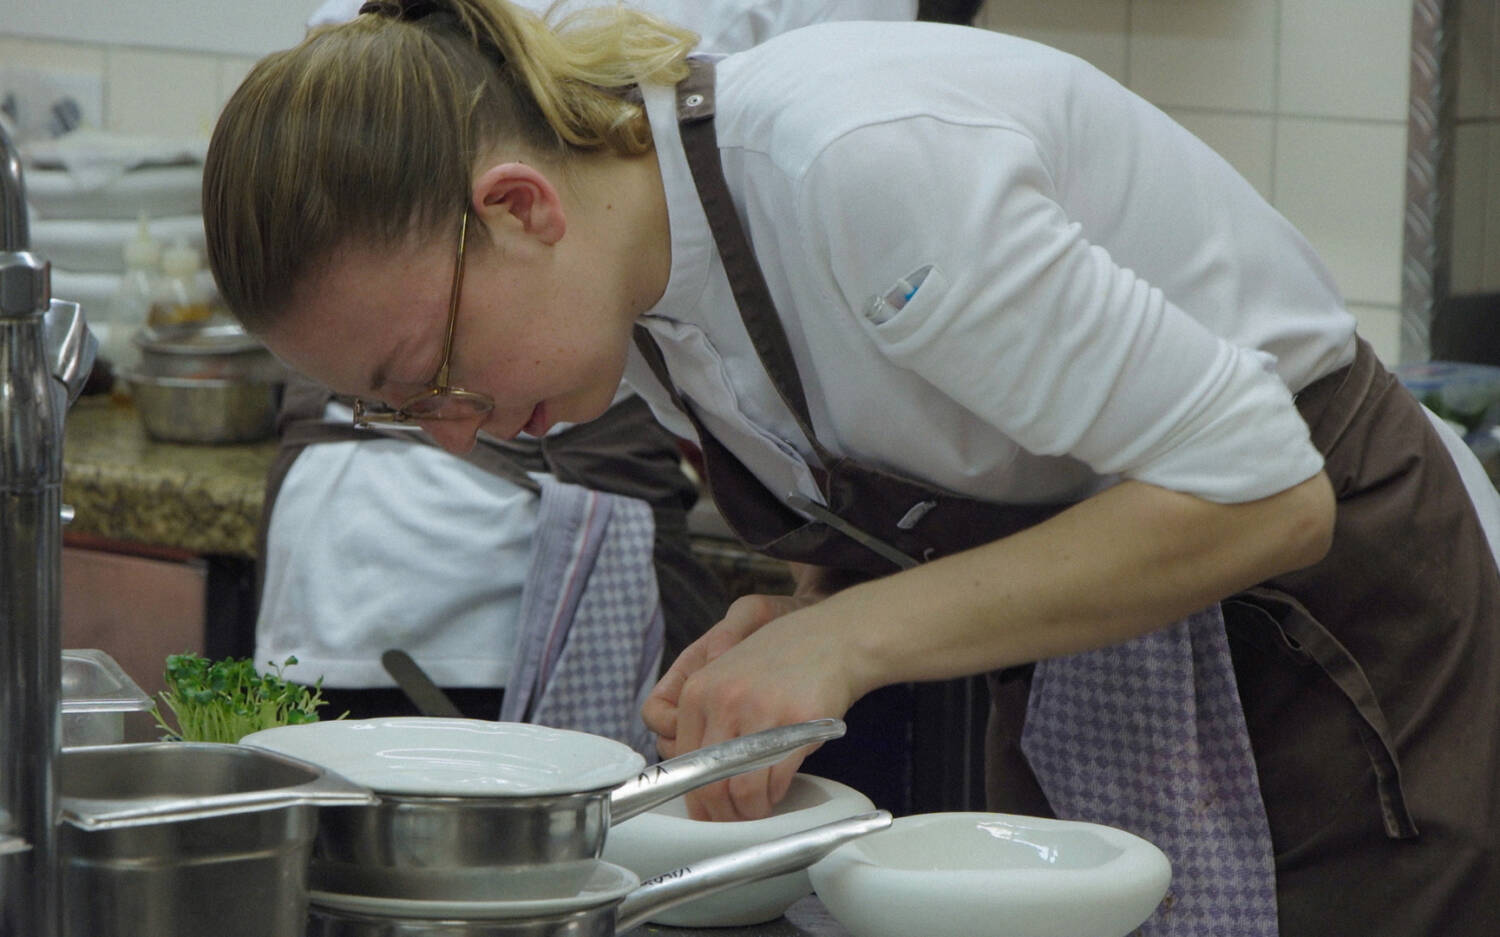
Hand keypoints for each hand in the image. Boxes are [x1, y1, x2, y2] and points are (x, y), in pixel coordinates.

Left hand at [643, 593, 862, 820]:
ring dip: (749, 812)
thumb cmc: (782, 659)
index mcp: (697, 690)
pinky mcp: (794, 725)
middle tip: (733, 821)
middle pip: (706, 783)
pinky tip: (778, 791)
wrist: (832, 638)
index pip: (682, 764)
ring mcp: (758, 712)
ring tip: (759, 809)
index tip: (708, 811)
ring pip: (739, 790)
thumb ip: (707, 717)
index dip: (695, 797)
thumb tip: (699, 773)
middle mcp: (722, 701)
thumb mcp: (728, 675)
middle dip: (720, 814)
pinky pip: (773, 782)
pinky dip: (774, 796)